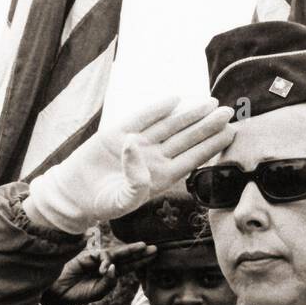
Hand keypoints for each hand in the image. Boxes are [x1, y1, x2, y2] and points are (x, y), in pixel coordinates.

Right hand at [27, 97, 234, 232]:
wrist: (74, 195)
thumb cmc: (102, 204)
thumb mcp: (123, 201)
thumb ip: (136, 181)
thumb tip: (135, 146)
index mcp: (161, 176)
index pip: (193, 158)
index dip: (212, 145)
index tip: (231, 133)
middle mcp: (154, 157)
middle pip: (187, 138)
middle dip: (208, 125)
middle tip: (229, 112)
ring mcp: (138, 144)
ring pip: (169, 125)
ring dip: (190, 114)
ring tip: (211, 103)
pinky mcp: (119, 132)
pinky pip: (142, 118)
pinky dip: (157, 108)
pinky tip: (176, 100)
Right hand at [47, 241, 156, 304]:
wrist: (59, 292)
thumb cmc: (78, 293)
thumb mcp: (99, 292)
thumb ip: (109, 282)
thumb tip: (114, 267)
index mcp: (110, 275)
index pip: (129, 266)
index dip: (141, 261)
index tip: (154, 256)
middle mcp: (105, 265)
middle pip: (126, 257)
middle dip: (140, 252)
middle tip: (155, 247)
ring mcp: (96, 259)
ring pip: (116, 253)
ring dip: (130, 250)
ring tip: (142, 248)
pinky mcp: (87, 255)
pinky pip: (101, 256)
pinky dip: (105, 261)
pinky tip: (104, 268)